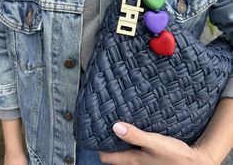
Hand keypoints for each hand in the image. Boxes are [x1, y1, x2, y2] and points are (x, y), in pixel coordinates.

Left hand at [99, 122, 213, 164]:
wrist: (192, 162)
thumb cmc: (173, 154)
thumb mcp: (154, 142)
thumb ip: (135, 135)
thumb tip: (115, 127)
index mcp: (133, 160)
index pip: (107, 157)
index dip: (99, 146)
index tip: (95, 132)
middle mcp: (135, 164)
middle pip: (114, 157)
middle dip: (108, 143)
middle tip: (104, 127)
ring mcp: (142, 163)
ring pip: (124, 155)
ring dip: (120, 144)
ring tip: (117, 128)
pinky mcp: (149, 160)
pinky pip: (134, 153)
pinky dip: (130, 145)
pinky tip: (133, 133)